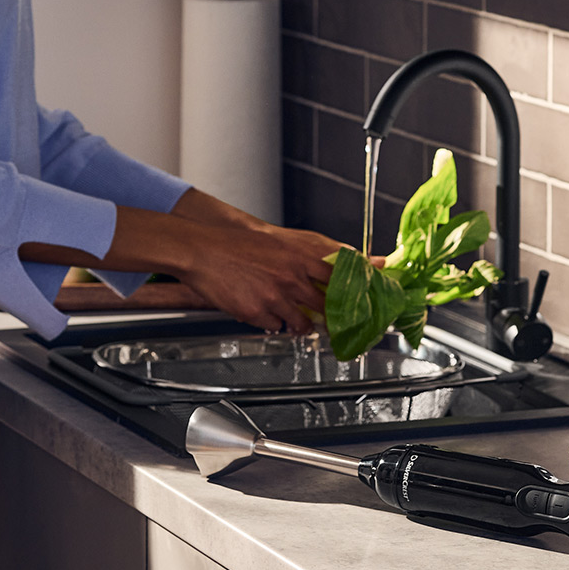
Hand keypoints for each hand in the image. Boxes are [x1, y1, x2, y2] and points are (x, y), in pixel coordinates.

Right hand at [169, 220, 340, 333]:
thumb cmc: (239, 245)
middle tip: (337, 323)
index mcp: (299, 257)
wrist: (203, 251)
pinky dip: (275, 324)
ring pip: (303, 323)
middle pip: (326, 306)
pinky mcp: (256, 313)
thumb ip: (308, 253)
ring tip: (299, 323)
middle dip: (333, 318)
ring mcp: (274, 298)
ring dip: (304, 326)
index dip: (355, 290)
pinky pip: (276, 327)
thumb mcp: (279, 242)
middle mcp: (291, 278)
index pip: (340, 277)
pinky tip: (268, 314)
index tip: (365, 299)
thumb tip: (335, 260)